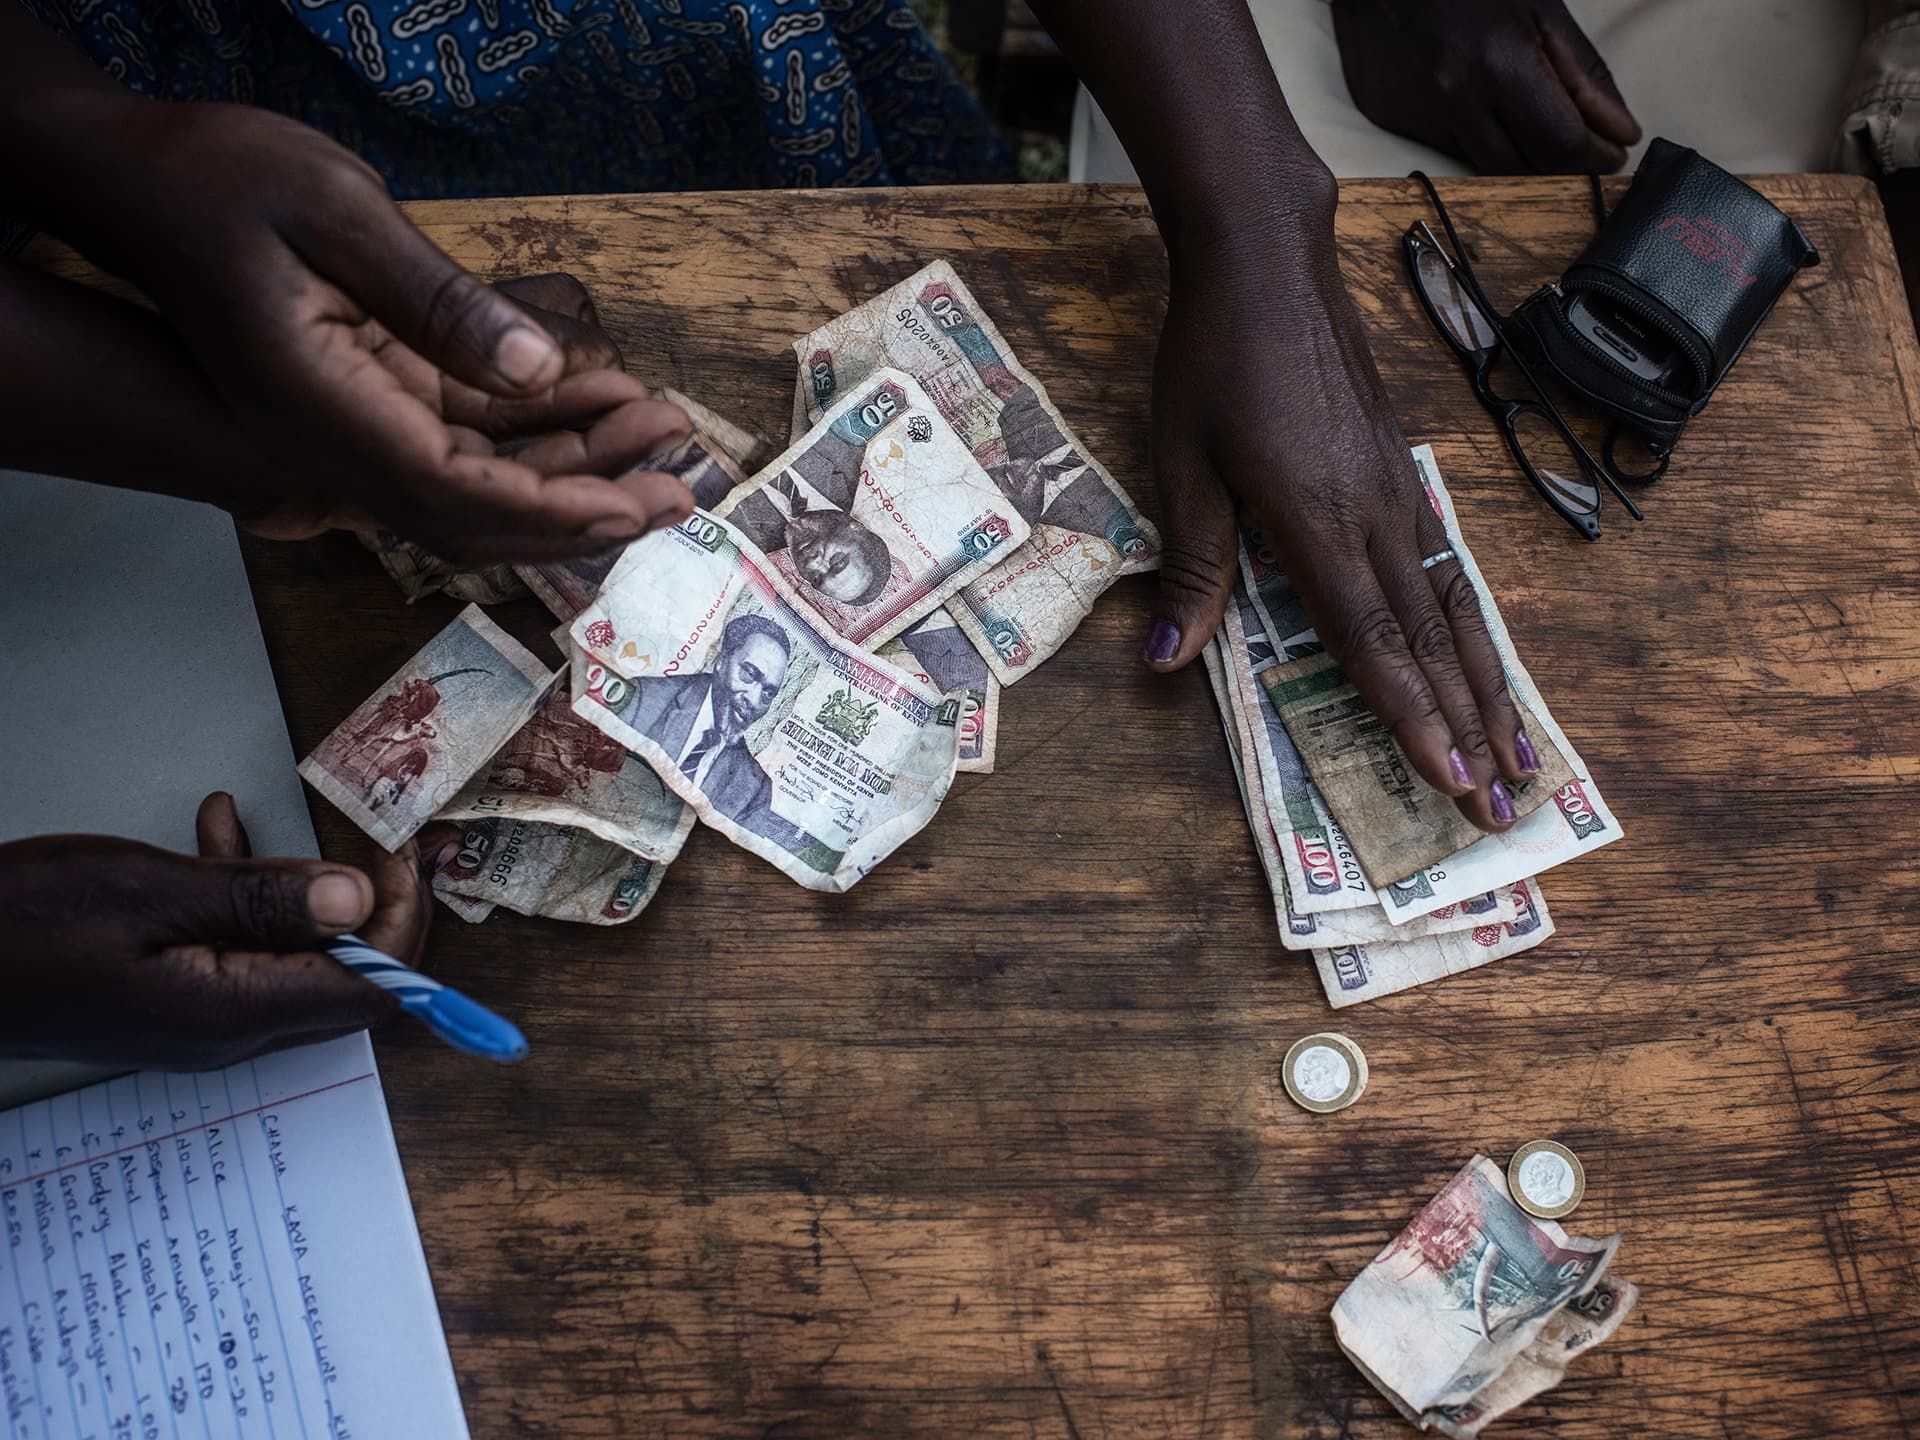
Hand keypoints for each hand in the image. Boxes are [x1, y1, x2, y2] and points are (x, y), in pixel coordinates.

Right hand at [0, 793, 437, 1069]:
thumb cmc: (18, 928)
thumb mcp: (149, 891)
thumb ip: (261, 897)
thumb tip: (358, 900)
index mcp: (235, 1012)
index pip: (375, 991)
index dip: (407, 926)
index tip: (406, 857)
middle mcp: (229, 1029)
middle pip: (348, 980)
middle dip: (375, 907)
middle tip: (382, 842)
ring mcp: (199, 1018)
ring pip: (292, 954)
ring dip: (301, 888)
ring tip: (282, 821)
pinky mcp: (171, 997)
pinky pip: (239, 947)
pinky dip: (243, 892)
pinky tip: (215, 833)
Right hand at [57, 102, 692, 563]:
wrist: (136, 183)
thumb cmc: (213, 180)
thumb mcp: (331, 210)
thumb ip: (435, 300)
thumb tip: (537, 368)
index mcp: (320, 406)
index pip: (454, 491)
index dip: (552, 509)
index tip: (634, 505)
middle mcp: (336, 436)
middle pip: (477, 511)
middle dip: (585, 509)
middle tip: (679, 490)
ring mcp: (354, 422)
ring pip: (481, 477)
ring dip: (575, 465)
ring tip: (663, 435)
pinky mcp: (372, 394)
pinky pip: (466, 433)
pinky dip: (539, 425)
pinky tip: (605, 395)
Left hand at [1143, 218, 1533, 831]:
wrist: (1268, 262)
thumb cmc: (1211, 361)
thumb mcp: (1181, 465)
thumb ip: (1192, 567)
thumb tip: (1166, 657)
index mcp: (1316, 521)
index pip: (1371, 639)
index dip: (1410, 716)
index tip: (1447, 781)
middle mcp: (1375, 514)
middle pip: (1429, 640)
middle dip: (1467, 729)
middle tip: (1501, 807)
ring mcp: (1399, 491)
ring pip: (1454, 608)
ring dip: (1488, 688)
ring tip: (1522, 756)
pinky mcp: (1403, 471)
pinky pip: (1448, 567)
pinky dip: (1472, 628)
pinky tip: (1482, 659)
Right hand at [1330, 0, 1639, 173]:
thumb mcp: (1543, 12)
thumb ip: (1585, 77)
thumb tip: (1620, 133)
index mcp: (1499, 63)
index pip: (1561, 143)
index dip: (1595, 157)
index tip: (1612, 154)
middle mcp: (1456, 98)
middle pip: (1527, 169)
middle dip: (1564, 165)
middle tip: (1584, 146)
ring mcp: (1422, 116)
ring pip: (1490, 171)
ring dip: (1525, 160)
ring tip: (1539, 126)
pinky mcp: (1398, 123)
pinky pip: (1455, 154)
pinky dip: (1484, 141)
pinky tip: (1487, 107)